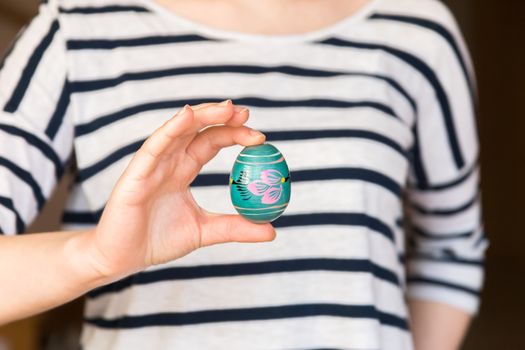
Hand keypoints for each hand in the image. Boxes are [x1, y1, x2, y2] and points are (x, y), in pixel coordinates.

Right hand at [84, 101, 275, 279]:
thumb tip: (271, 231)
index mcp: (183, 170)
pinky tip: (188, 116)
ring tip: (227, 109)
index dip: (234, 134)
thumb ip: (235, 228)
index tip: (260, 137)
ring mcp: (151, 165)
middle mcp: (168, 162)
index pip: (211, 142)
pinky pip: (155, 147)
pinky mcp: (135, 174)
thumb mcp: (204, 231)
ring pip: (178, 131)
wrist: (122, 259)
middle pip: (197, 130)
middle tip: (247, 114)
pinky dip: (171, 130)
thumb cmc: (157, 240)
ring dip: (202, 116)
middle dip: (222, 118)